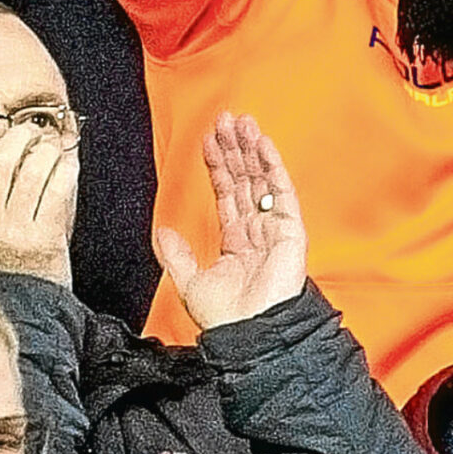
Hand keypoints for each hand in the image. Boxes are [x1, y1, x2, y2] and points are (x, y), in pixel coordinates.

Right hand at [0, 117, 78, 285]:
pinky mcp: (45, 239)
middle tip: (33, 135)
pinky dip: (66, 169)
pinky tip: (68, 167)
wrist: (20, 319)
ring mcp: (14, 230)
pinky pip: (58, 188)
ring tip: (53, 149)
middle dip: (21, 136)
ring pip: (31, 167)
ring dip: (47, 149)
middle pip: (0, 156)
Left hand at [154, 114, 307, 329]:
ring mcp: (273, 229)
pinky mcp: (290, 231)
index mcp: (235, 242)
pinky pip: (281, 192)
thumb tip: (162, 231)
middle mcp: (255, 231)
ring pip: (262, 180)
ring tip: (242, 122)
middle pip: (244, 180)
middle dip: (235, 149)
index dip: (218, 165)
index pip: (226, 192)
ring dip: (252, 150)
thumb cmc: (226, 319)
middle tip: (226, 119)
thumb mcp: (190, 282)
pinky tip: (263, 145)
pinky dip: (273, 167)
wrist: (250, 334)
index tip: (210, 139)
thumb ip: (176, 255)